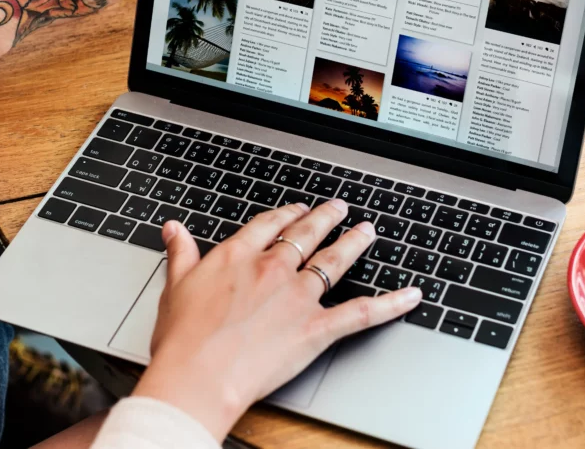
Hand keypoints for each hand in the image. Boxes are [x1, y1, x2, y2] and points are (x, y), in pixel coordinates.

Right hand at [132, 200, 422, 440]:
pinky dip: (391, 304)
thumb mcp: (175, 287)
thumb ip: (181, 254)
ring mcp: (298, 296)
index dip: (286, 215)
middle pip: (306, 235)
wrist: (197, 376)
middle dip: (326, 219)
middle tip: (341, 208)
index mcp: (238, 256)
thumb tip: (174, 229)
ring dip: (354, 244)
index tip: (296, 209)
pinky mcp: (316, 328)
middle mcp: (273, 268)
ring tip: (368, 232)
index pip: (269, 225)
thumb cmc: (183, 340)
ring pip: (335, 261)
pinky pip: (361, 312)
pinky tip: (410, 295)